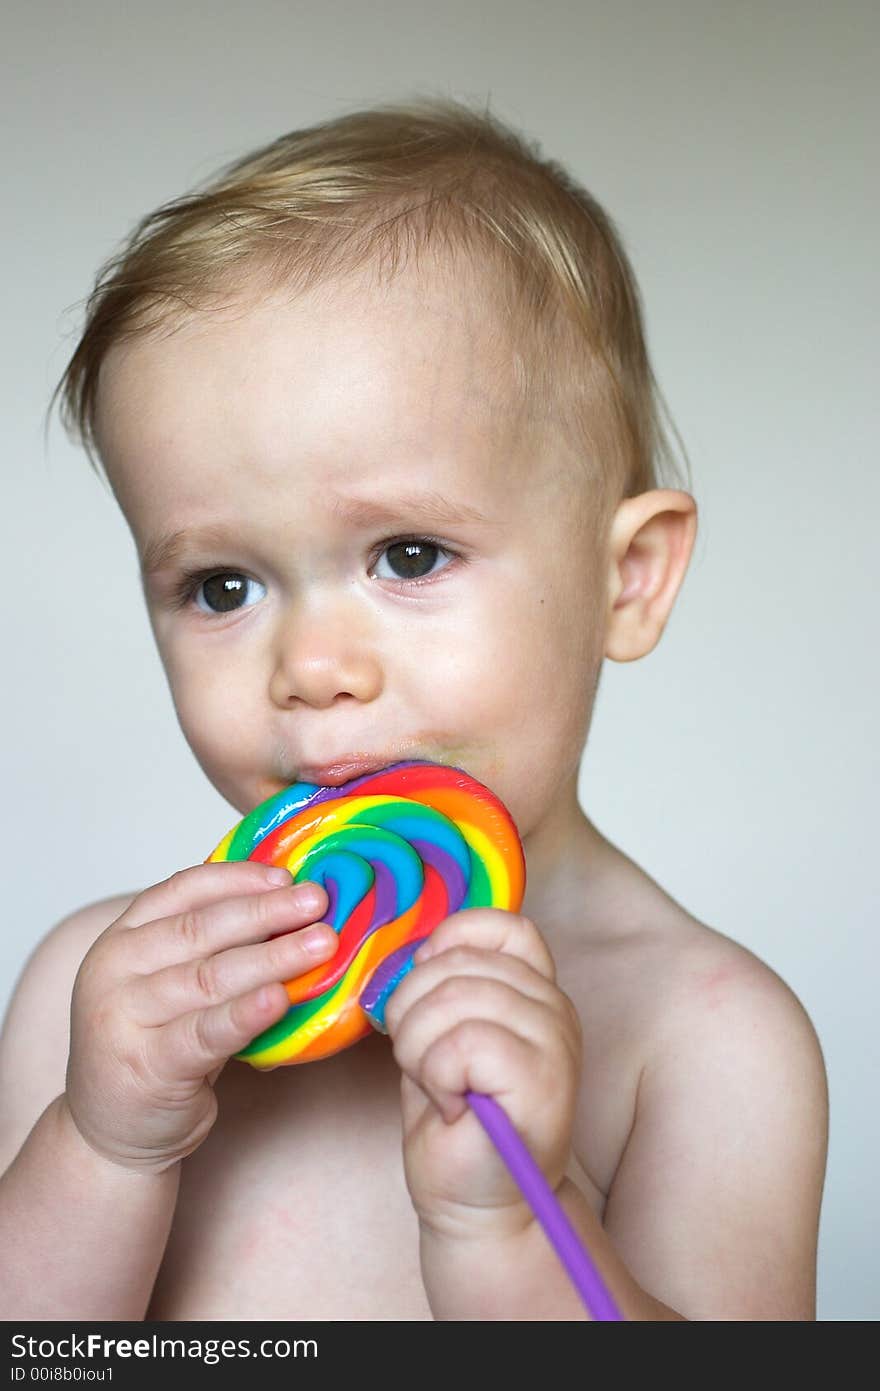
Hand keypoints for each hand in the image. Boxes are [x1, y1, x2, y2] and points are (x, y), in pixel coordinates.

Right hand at [65, 862, 336, 1172]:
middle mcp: (116, 969)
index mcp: (125, 936)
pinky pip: (205, 1033)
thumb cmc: (156, 1043)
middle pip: (200, 929)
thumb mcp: (169, 982)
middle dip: (266, 912)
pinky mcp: (146, 1065)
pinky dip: (246, 1014)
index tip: (287, 875)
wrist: (112, 1126)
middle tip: (318, 902)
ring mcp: (125, 1017)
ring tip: (320, 944)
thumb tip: (290, 906)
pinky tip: (280, 998)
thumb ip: (211, 947)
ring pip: (208, 977)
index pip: (184, 890)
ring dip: (272, 957)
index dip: (239, 879)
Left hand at [384, 909, 581, 1236]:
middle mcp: (554, 1006)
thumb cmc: (456, 1121)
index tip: (429, 992)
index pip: (501, 925)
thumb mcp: (442, 1033)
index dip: (450, 943)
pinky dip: (435, 1076)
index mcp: (534, 989)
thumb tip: (415, 950)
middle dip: (411, 1011)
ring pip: (451, 1000)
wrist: (475, 1203)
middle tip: (425, 1065)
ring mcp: (555, 1041)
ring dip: (418, 1048)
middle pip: (456, 963)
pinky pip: (461, 1043)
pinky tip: (452, 1107)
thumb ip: (442, 985)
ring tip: (438, 1087)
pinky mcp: (542, 1080)